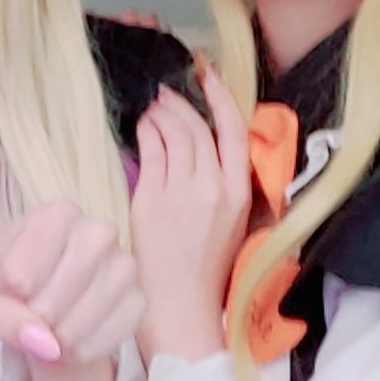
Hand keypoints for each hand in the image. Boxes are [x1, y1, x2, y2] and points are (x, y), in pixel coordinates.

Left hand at [0, 199, 144, 372]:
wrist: (47, 314)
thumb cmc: (15, 293)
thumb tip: (43, 341)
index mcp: (57, 214)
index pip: (34, 247)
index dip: (16, 282)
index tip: (12, 292)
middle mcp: (99, 231)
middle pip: (71, 275)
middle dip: (43, 311)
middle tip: (34, 319)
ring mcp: (124, 265)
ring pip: (91, 309)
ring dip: (62, 336)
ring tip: (50, 334)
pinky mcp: (138, 301)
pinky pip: (112, 332)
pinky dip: (84, 349)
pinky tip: (71, 344)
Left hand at [131, 68, 252, 361]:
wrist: (181, 304)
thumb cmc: (206, 268)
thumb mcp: (232, 223)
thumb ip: (225, 185)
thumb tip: (207, 147)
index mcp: (239, 192)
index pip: (233, 130)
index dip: (220, 97)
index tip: (208, 76)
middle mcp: (212, 188)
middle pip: (198, 128)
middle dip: (181, 103)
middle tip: (166, 91)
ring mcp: (181, 193)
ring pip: (172, 136)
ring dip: (161, 114)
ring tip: (152, 107)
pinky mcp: (151, 201)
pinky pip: (149, 154)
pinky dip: (145, 134)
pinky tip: (141, 128)